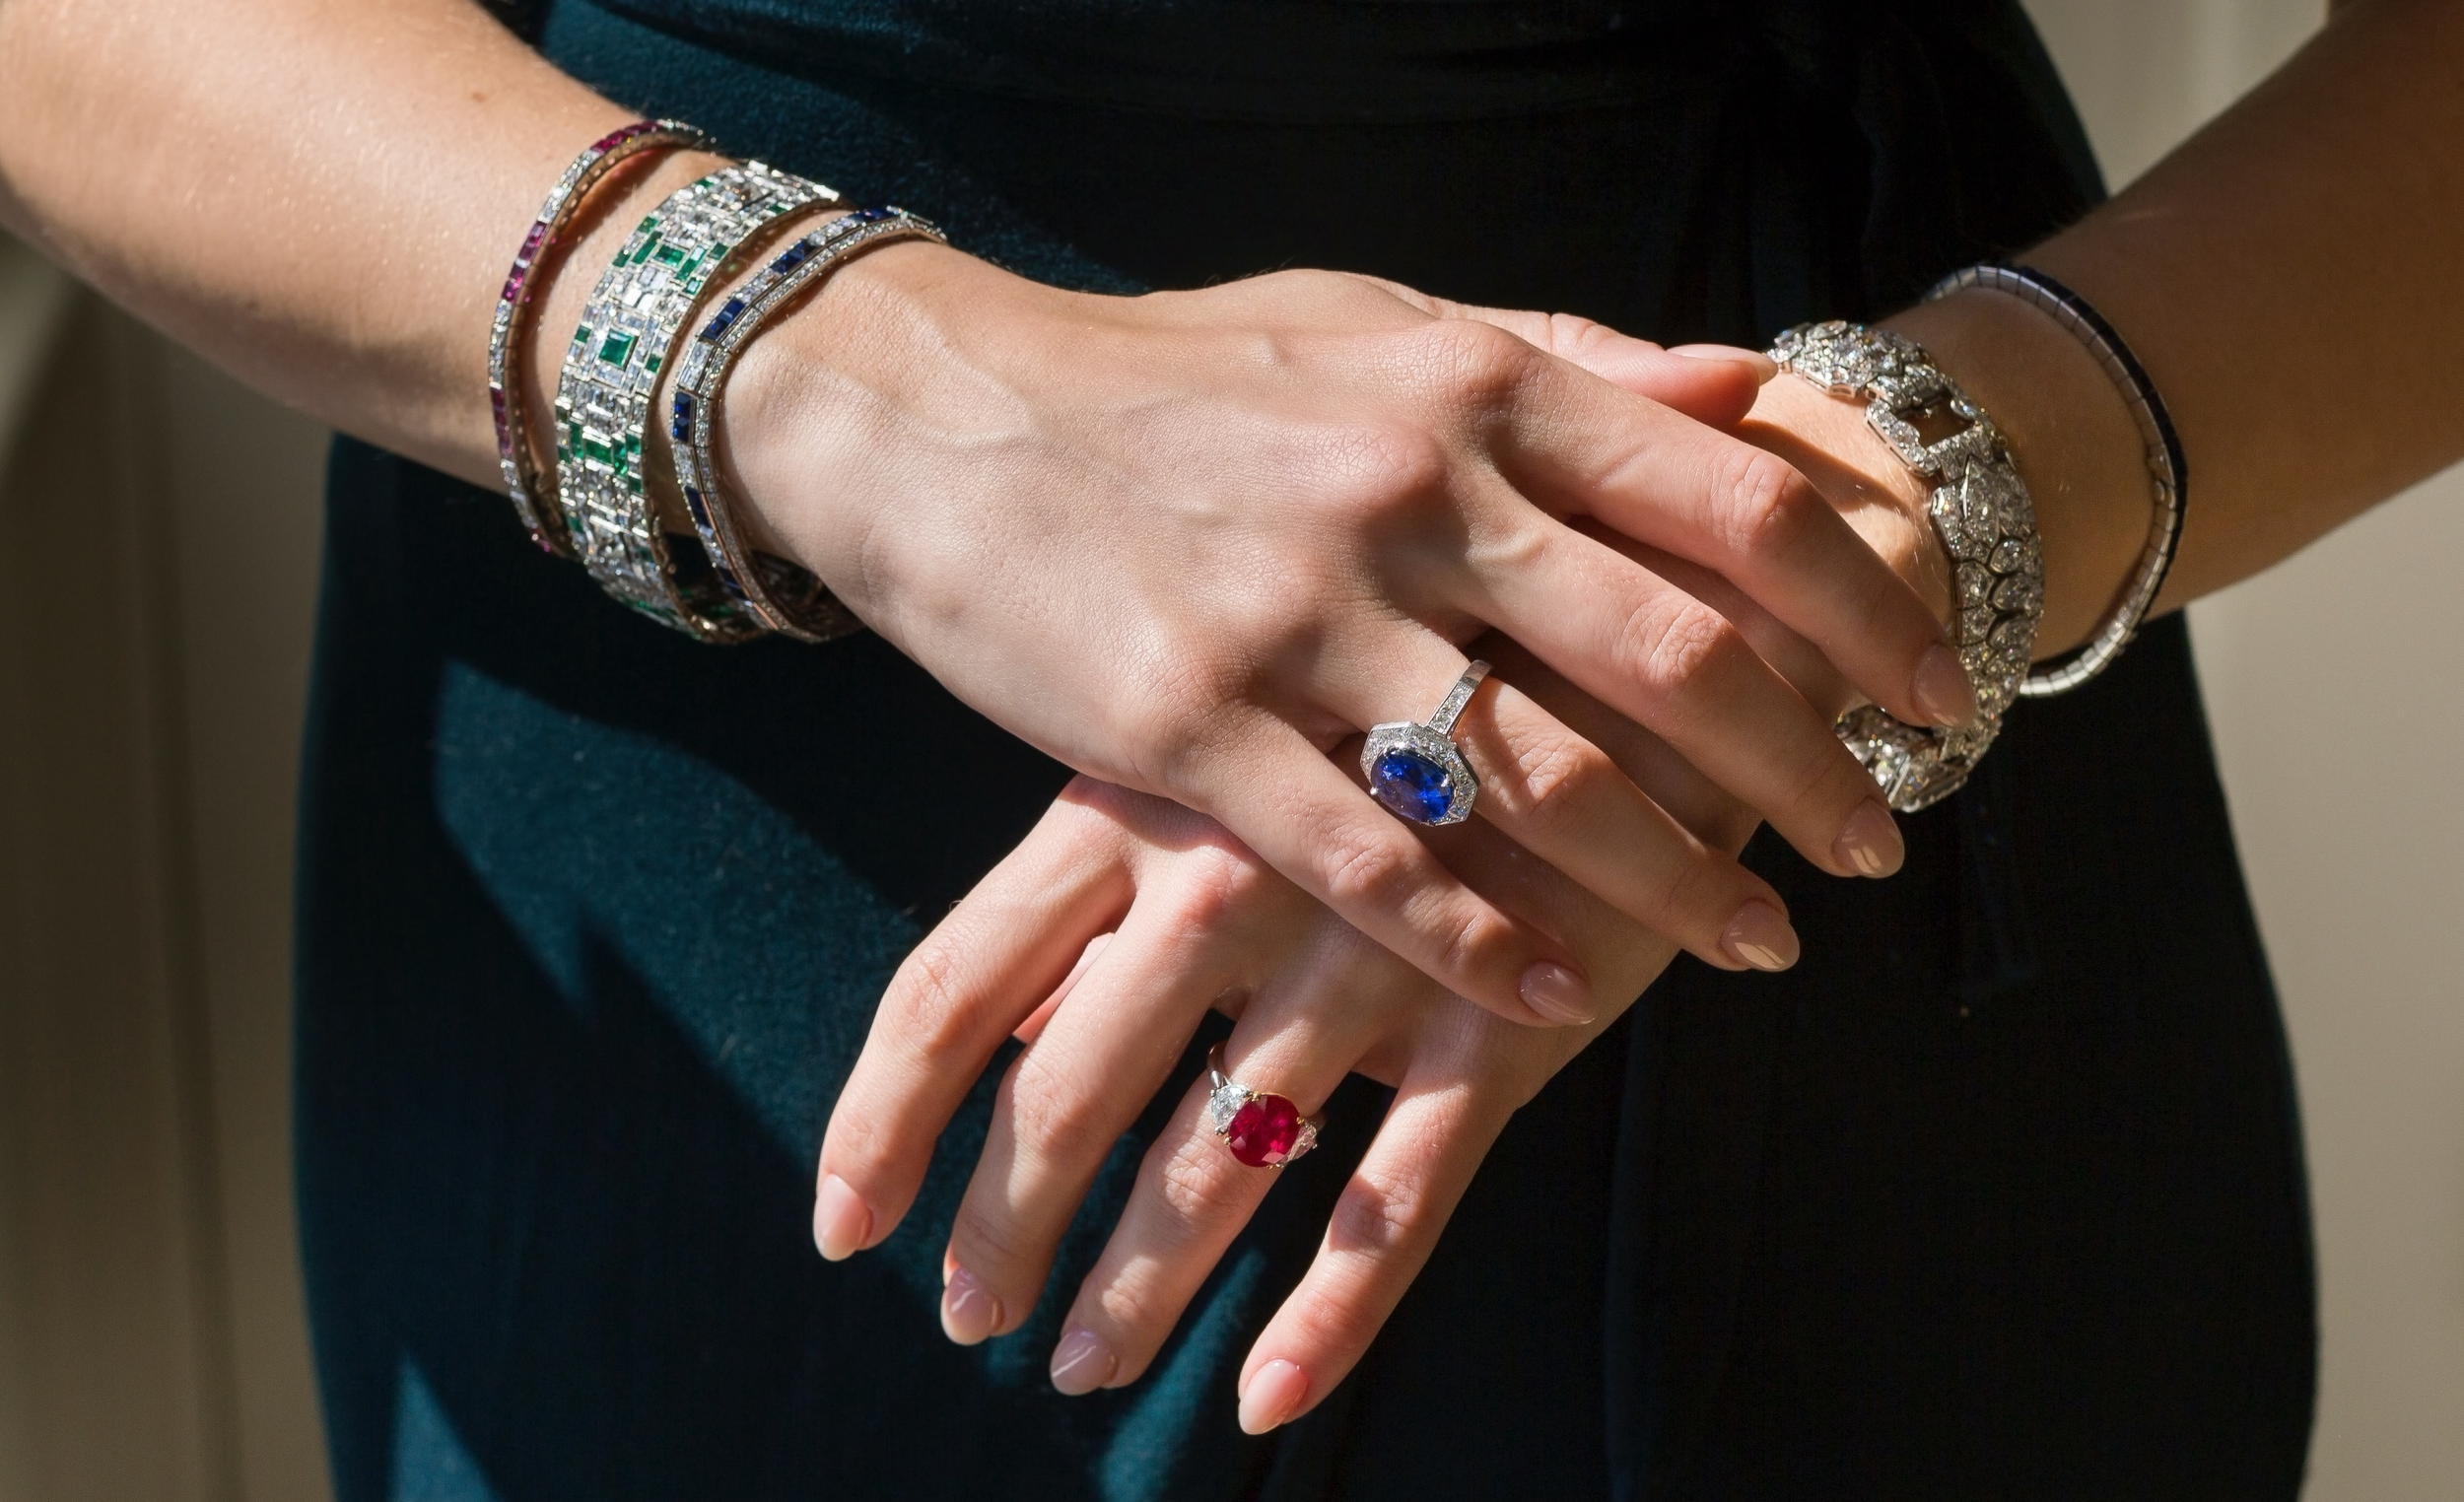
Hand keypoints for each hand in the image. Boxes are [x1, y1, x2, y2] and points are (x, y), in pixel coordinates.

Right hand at [722, 252, 1973, 1025]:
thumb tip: (1750, 386)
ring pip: (1539, 776)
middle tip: (1877, 849)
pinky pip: (1369, 860)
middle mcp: (1405, 490)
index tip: (1930, 696)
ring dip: (1672, 879)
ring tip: (1754, 946)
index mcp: (1469, 384)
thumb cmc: (1172, 377)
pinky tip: (1554, 996)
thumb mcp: (1376, 321)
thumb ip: (1567, 357)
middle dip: (1804, 769)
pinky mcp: (1187, 727)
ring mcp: (1294, 613)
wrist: (936, 414)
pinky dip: (1478, 939)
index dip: (1859, 609)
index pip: (1726, 504)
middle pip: (1673, 651)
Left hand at [815, 540, 1862, 1431]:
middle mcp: (1223, 881)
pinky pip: (1402, 1193)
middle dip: (1004, 1229)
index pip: (956, 982)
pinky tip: (1266, 1400)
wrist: (1648, 600)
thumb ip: (1128, 841)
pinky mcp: (1499, 1013)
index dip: (883, 1117)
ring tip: (1082, 1370)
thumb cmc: (1409, 646)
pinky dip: (1331, 1312)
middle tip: (971, 1324)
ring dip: (1137, 1287)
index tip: (841, 1224)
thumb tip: (1027, 996)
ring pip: (1216, 1163)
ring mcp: (1360, 954)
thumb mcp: (1239, 712)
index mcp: (1136, 799)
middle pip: (1064, 1097)